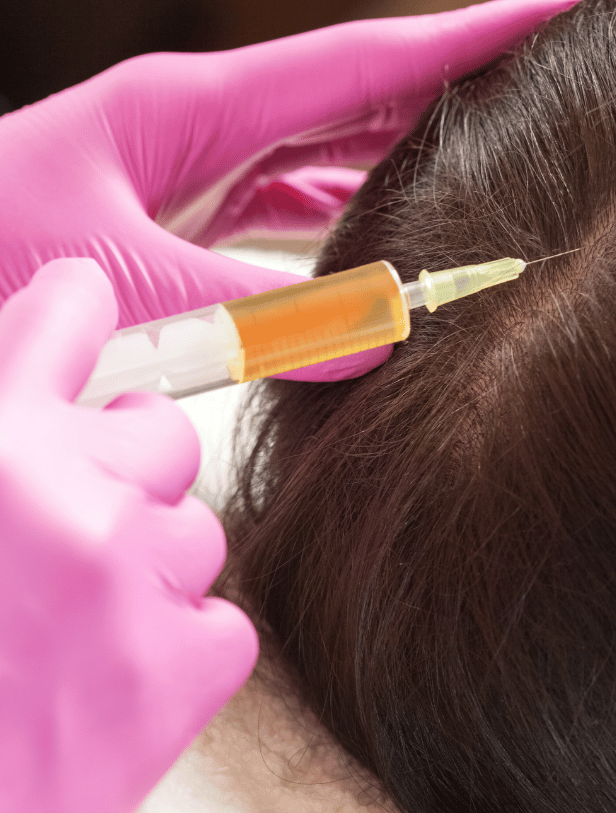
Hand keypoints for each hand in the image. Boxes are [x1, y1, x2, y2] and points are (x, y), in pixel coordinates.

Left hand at [0, 0, 592, 382]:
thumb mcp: (118, 280)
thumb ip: (249, 315)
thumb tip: (376, 342)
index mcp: (193, 106)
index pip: (364, 61)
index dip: (469, 37)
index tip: (558, 13)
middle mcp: (205, 124)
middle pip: (361, 91)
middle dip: (458, 81)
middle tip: (546, 82)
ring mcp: (194, 166)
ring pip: (328, 149)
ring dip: (406, 152)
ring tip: (486, 157)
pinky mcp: (180, 214)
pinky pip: (285, 203)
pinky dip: (342, 215)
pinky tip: (377, 234)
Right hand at [0, 258, 256, 812]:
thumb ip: (8, 450)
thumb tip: (49, 406)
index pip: (56, 323)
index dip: (76, 311)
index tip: (88, 300)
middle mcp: (63, 500)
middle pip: (162, 434)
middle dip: (130, 474)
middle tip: (70, 543)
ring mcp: (131, 583)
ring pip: (199, 532)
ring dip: (149, 574)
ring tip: (69, 639)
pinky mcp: (183, 668)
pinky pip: (221, 621)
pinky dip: (178, 649)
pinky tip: (107, 688)